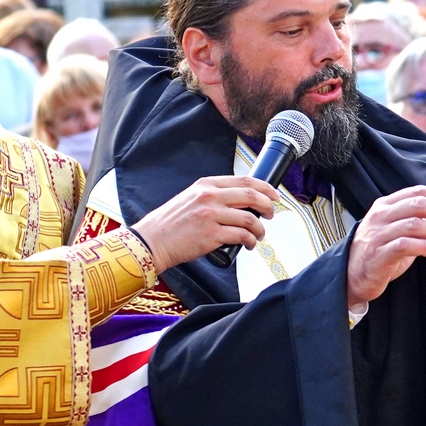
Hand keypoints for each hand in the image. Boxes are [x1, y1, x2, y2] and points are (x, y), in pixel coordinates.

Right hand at [131, 174, 278, 270]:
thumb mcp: (190, 199)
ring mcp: (210, 216)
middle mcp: (209, 197)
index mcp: (205, 185)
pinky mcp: (211, 236)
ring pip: (250, 218)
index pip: (244, 181)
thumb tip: (240, 201)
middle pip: (251, 196)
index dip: (264, 187)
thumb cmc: (170, 224)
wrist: (152, 241)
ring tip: (259, 234)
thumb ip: (212, 196)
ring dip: (260, 228)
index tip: (273, 195)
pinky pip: (241, 236)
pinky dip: (250, 241)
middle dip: (267, 206)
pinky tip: (249, 244)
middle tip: (271, 214)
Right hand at [346, 186, 425, 307]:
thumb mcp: (401, 233)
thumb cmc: (380, 252)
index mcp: (386, 205)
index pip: (418, 192)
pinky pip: (405, 245)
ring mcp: (378, 234)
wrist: (352, 276)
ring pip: (414, 224)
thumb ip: (422, 225)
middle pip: (418, 205)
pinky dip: (425, 247)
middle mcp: (380, 215)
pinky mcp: (378, 254)